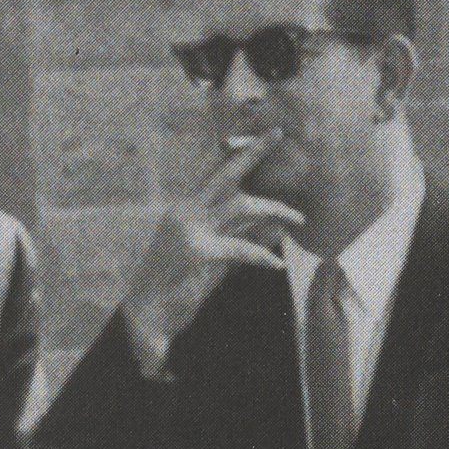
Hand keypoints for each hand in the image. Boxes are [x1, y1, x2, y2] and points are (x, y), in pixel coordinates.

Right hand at [117, 133, 300, 368]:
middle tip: (278, 134)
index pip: (214, 173)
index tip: (260, 137)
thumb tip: (274, 225)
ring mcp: (189, 229)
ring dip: (276, 210)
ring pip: (241, 205)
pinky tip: (276, 264)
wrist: (148, 315)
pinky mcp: (197, 252)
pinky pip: (240, 247)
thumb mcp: (214, 259)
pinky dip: (262, 253)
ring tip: (299, 219)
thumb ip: (240, 238)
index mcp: (186, 209)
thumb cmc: (179, 287)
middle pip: (226, 173)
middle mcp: (186, 211)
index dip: (237, 154)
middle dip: (254, 152)